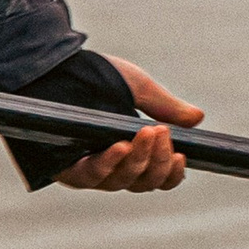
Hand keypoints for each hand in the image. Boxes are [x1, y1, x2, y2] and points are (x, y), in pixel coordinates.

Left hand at [52, 59, 203, 193]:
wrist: (52, 65)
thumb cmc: (91, 77)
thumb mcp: (135, 88)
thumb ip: (165, 106)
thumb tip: (197, 118)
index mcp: (132, 153)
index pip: (157, 177)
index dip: (172, 173)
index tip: (183, 156)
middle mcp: (112, 168)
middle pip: (144, 182)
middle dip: (159, 160)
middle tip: (163, 132)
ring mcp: (89, 171)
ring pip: (122, 181)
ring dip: (139, 159)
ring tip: (147, 133)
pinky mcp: (67, 168)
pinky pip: (92, 176)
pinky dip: (110, 162)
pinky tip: (120, 146)